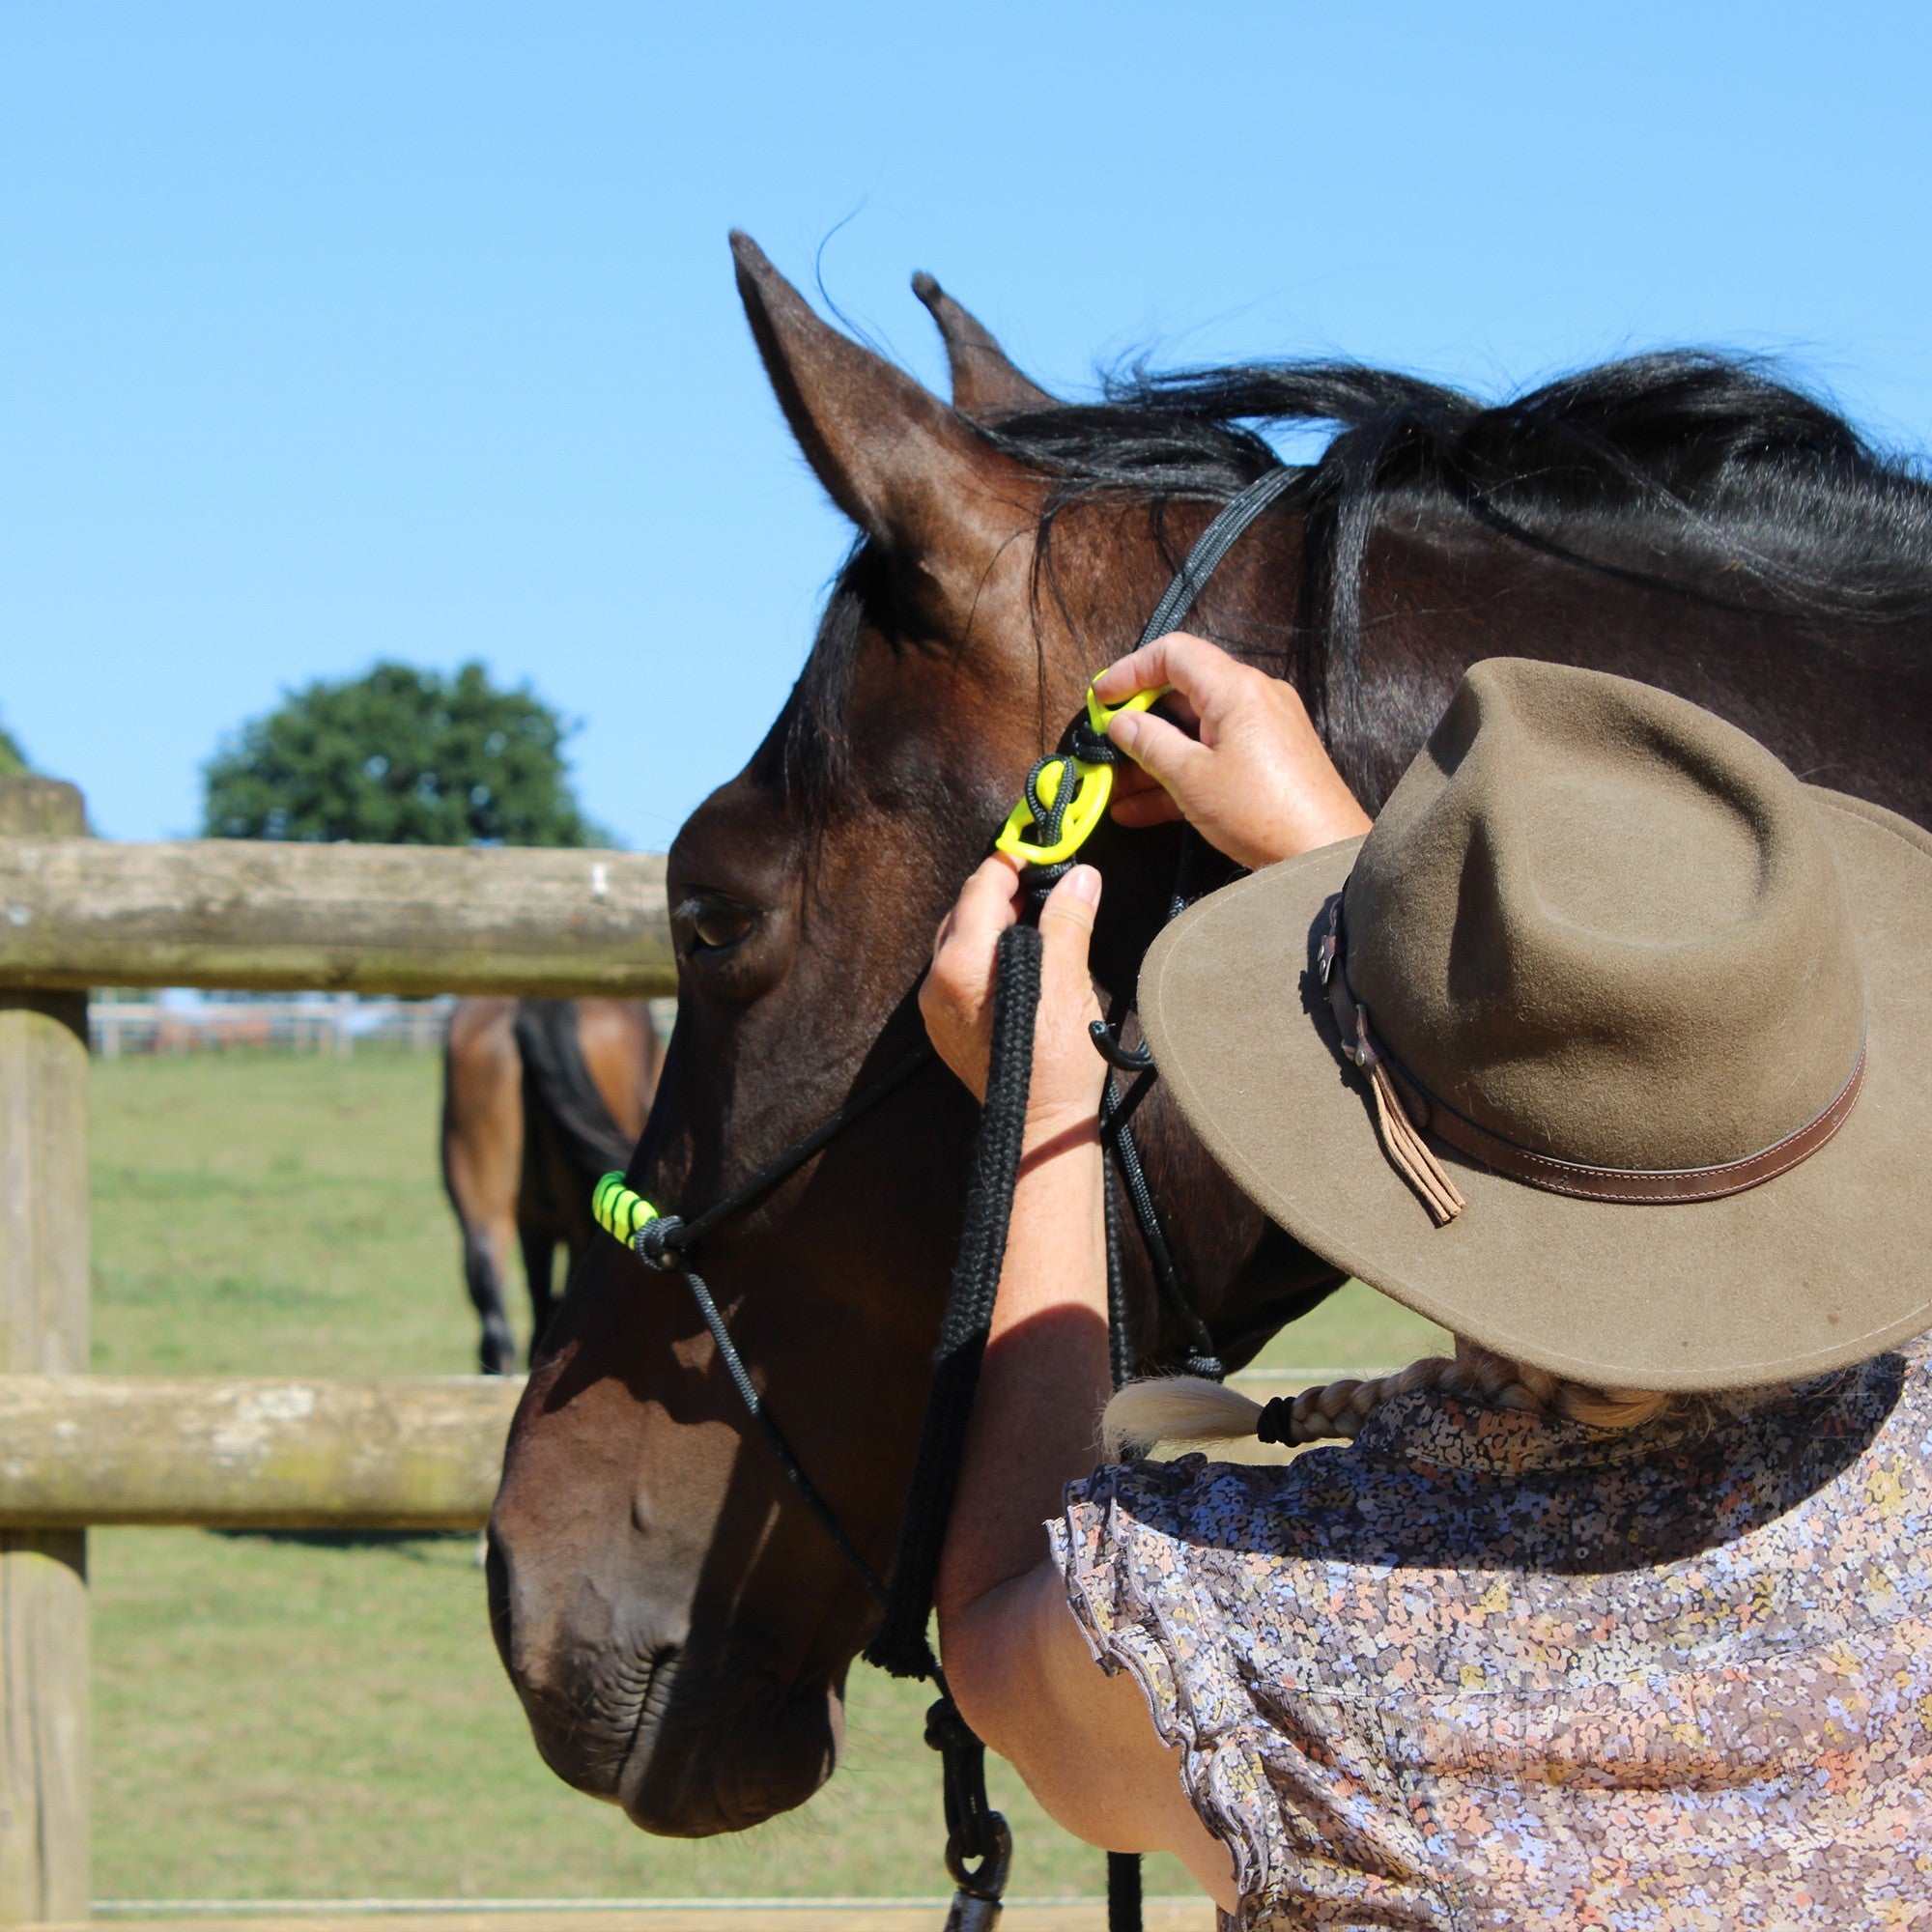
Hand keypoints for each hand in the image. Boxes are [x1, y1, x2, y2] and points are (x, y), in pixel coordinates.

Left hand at [921, 857, 1107, 1142]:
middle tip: (1038, 882)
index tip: (1034, 852)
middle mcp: (938, 981)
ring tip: (1033, 918)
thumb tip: (1080, 877)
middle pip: (963, 913)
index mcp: (962, 962)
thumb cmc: (1055, 1059)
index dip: (1008, 863)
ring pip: (959, 943)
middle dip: (999, 893)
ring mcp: (937, 1007)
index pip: (980, 888)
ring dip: (992, 925)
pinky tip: (1018, 961)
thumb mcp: (1067, 978)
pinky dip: (985, 957)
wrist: (1039, 1124)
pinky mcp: (946, 1028)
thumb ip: (1067, 920)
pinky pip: (960, 974)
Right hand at [1094, 633, 1370, 868]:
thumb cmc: (1264, 814)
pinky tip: (1139, 808)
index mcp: (1236, 689)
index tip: (1101, 699)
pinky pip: (1214, 755)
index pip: (1174, 653)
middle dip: (1137, 720)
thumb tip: (1120, 723)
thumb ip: (1150, 743)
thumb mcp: (1191, 778)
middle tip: (1103, 746)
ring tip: (1113, 787)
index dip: (1130, 670)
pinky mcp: (1267, 760)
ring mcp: (1262, 729)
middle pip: (1182, 692)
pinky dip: (1180, 773)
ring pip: (1195, 730)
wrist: (1324, 854)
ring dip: (1153, 755)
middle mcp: (1253, 698)